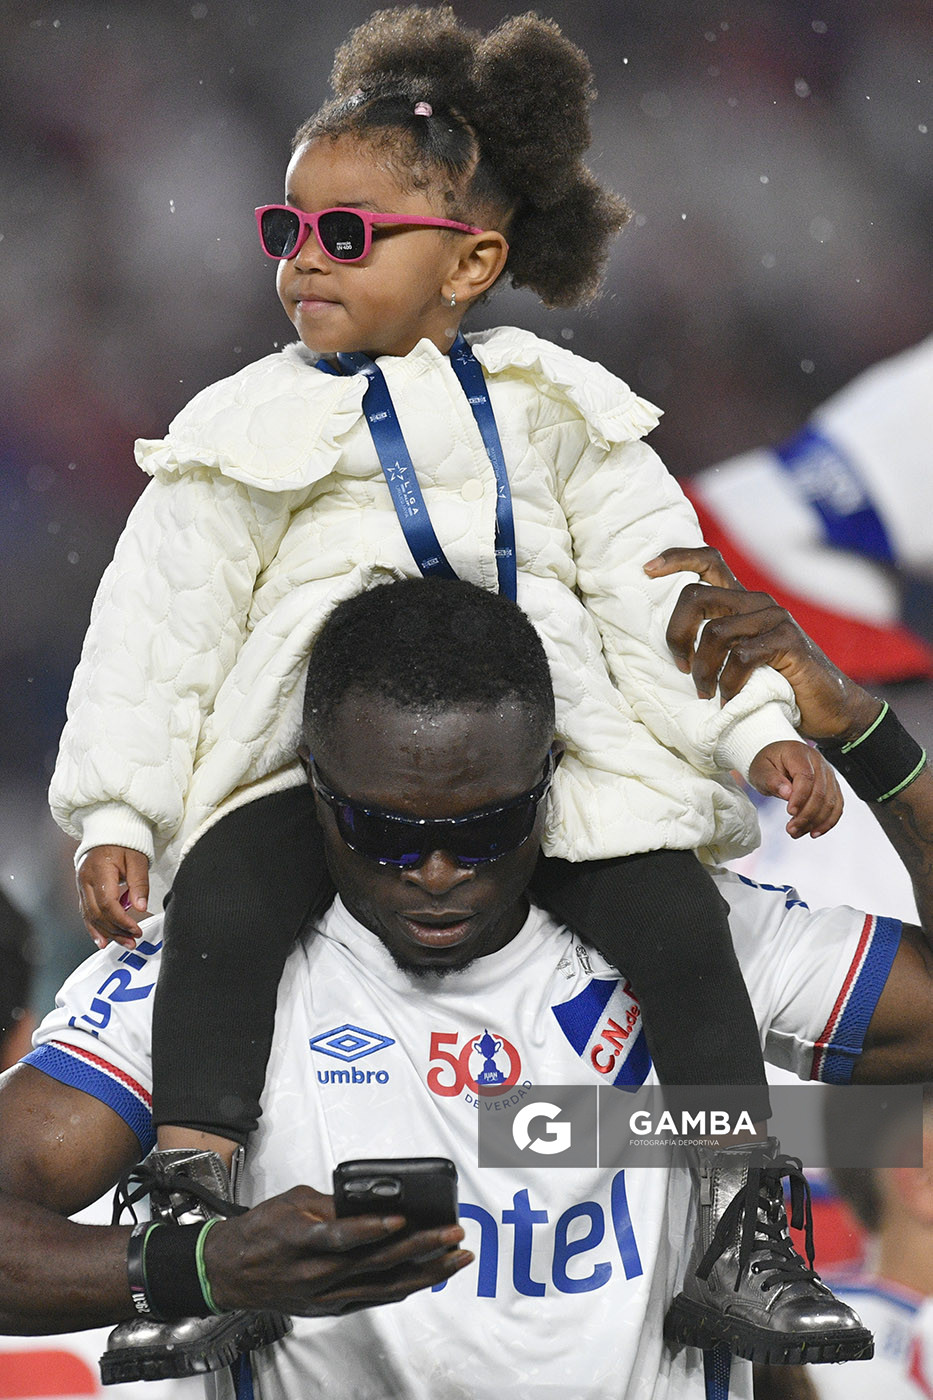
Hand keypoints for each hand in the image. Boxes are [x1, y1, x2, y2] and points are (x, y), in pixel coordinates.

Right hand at [76, 846, 150, 949]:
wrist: (109, 828)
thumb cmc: (124, 841)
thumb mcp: (138, 858)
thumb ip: (139, 883)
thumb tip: (141, 907)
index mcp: (100, 870)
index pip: (108, 904)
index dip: (122, 921)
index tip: (136, 929)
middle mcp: (85, 879)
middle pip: (98, 914)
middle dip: (116, 931)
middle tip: (133, 940)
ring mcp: (81, 884)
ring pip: (90, 916)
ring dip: (106, 933)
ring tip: (123, 942)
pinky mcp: (82, 889)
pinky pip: (85, 912)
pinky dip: (93, 928)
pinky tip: (102, 940)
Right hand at [204, 1186, 472, 1316]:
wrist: (231, 1273)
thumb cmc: (260, 1233)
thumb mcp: (292, 1203)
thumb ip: (332, 1202)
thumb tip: (371, 1198)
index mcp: (304, 1242)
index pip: (343, 1236)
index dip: (374, 1228)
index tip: (402, 1217)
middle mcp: (320, 1274)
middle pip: (378, 1262)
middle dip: (421, 1248)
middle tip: (452, 1234)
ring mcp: (328, 1296)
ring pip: (386, 1286)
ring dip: (425, 1272)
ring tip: (455, 1257)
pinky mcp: (333, 1307)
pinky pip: (376, 1297)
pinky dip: (404, 1286)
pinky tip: (428, 1275)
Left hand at [644, 547, 881, 741]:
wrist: (831, 708)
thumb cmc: (778, 686)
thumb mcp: (741, 659)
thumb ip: (716, 645)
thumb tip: (673, 651)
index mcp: (743, 602)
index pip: (709, 561)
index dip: (676, 559)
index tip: (647, 569)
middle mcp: (758, 602)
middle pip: (696, 596)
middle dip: (676, 633)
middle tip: (680, 667)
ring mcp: (775, 619)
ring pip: (715, 632)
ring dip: (702, 669)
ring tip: (706, 693)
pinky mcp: (788, 642)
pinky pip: (741, 657)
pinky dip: (728, 683)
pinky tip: (728, 699)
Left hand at [748, 740, 842, 837]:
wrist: (776, 758)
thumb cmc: (767, 763)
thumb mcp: (761, 770)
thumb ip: (772, 780)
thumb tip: (787, 793)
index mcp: (798, 753)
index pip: (806, 777)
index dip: (800, 797)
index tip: (790, 812)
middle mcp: (818, 762)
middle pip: (820, 792)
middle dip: (806, 815)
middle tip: (790, 829)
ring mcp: (827, 774)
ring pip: (830, 801)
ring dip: (815, 821)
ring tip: (796, 832)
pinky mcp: (832, 786)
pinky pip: (836, 805)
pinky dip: (827, 821)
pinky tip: (814, 832)